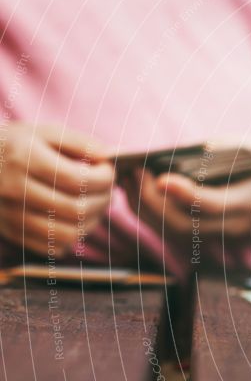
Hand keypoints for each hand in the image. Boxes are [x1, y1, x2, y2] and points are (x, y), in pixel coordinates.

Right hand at [0, 123, 112, 256]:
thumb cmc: (20, 145)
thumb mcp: (46, 133)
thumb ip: (80, 143)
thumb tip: (108, 157)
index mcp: (24, 158)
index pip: (76, 179)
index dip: (103, 178)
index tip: (109, 172)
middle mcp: (14, 188)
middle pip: (76, 209)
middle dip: (103, 201)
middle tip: (109, 191)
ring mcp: (11, 214)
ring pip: (68, 233)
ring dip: (92, 222)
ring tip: (95, 205)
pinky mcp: (12, 232)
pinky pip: (54, 247)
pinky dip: (73, 236)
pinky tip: (75, 219)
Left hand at [131, 156, 250, 246]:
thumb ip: (224, 150)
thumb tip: (183, 152)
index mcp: (249, 203)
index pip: (212, 205)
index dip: (185, 194)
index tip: (161, 176)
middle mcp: (230, 227)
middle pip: (182, 223)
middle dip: (152, 198)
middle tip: (133, 170)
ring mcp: (215, 238)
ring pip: (170, 230)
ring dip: (143, 205)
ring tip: (126, 176)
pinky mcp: (201, 239)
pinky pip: (167, 230)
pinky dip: (146, 211)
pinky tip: (133, 188)